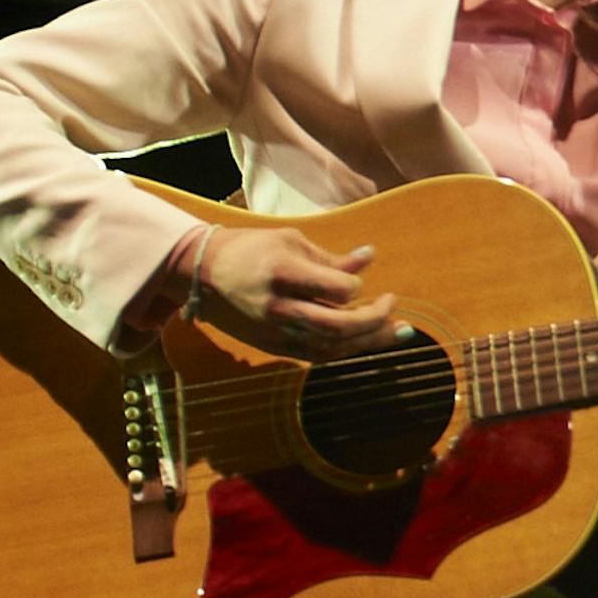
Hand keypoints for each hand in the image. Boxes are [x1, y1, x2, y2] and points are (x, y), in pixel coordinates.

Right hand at [193, 227, 403, 359]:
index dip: (356, 287)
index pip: (337, 291)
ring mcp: (276, 332)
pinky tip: (365, 341)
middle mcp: (280, 308)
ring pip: (332, 348)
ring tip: (395, 332)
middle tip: (393, 308)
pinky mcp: (274, 347)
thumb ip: (330, 258)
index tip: (360, 278)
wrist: (201, 275)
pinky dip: (345, 350)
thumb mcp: (290, 241)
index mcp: (284, 274)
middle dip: (375, 321)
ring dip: (369, 342)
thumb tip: (369, 257)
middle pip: (339, 327)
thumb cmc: (249, 249)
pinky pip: (318, 356)